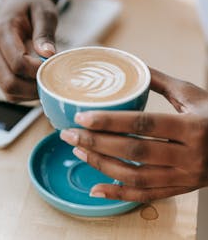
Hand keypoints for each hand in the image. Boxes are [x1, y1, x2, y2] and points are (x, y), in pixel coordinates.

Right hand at [0, 0, 58, 101]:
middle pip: (9, 82)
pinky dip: (26, 93)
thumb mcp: (44, 11)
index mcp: (2, 31)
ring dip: (30, 93)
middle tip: (53, 80)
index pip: (17, 63)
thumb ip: (45, 33)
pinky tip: (39, 82)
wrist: (20, 0)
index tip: (53, 66)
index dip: (37, 70)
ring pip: (8, 91)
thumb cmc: (33, 4)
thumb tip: (47, 54)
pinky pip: (10, 91)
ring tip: (48, 81)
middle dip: (33, 87)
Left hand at [60, 69, 207, 201]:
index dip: (110, 121)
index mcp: (192, 126)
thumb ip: (160, 81)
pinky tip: (95, 188)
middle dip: (97, 143)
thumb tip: (132, 66)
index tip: (82, 116)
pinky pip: (146, 196)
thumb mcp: (191, 94)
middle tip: (69, 133)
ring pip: (136, 177)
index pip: (144, 124)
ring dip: (103, 165)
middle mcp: (189, 155)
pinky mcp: (179, 189)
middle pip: (135, 152)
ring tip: (79, 150)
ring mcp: (184, 177)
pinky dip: (118, 194)